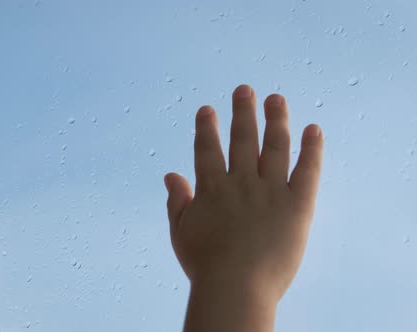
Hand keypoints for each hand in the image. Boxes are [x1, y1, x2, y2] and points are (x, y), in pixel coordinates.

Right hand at [164, 85, 322, 330]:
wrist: (236, 287)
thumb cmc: (205, 263)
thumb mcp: (180, 231)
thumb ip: (177, 200)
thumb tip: (171, 174)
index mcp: (212, 188)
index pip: (208, 149)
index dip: (206, 127)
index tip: (207, 109)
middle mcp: (241, 182)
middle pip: (243, 139)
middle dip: (243, 112)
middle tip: (245, 89)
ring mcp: (270, 191)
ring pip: (274, 147)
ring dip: (275, 119)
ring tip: (276, 98)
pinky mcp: (297, 206)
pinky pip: (307, 171)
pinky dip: (311, 149)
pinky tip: (312, 128)